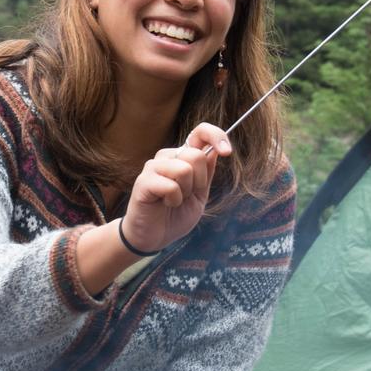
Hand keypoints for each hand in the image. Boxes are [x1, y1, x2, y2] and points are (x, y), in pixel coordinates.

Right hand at [118, 122, 231, 252]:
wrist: (155, 237)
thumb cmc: (175, 215)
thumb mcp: (200, 195)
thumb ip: (206, 173)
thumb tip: (214, 150)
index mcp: (182, 157)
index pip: (199, 133)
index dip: (216, 136)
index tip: (227, 152)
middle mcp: (167, 157)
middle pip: (195, 155)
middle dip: (199, 181)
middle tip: (187, 195)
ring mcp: (153, 168)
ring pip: (184, 169)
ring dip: (185, 192)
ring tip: (174, 201)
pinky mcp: (143, 182)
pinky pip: (171, 186)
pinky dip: (174, 200)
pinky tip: (164, 204)